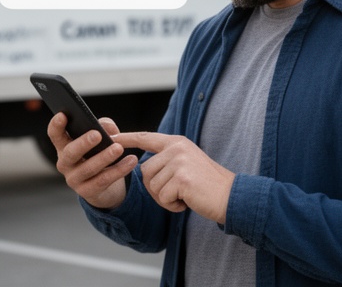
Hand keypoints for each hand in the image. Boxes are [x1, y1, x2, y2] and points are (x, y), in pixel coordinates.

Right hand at [47, 113, 137, 209]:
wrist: (104, 186)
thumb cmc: (98, 154)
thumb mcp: (100, 139)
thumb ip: (103, 127)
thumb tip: (106, 127)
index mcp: (64, 146)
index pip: (55, 135)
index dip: (56, 125)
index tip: (63, 115)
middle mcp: (65, 163)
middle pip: (70, 153)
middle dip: (83, 143)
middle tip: (97, 135)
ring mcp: (74, 179)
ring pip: (88, 168)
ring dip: (104, 157)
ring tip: (119, 148)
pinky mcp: (87, 192)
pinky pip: (103, 180)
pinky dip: (118, 170)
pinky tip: (130, 161)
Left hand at [112, 132, 233, 223]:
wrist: (230, 196)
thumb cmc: (207, 185)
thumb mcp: (187, 164)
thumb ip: (168, 161)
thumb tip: (143, 169)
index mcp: (177, 142)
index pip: (146, 137)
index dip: (127, 138)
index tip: (111, 136)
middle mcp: (177, 148)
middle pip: (145, 171)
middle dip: (156, 188)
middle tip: (178, 192)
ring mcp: (179, 161)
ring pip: (152, 186)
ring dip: (165, 198)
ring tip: (185, 195)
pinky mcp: (181, 178)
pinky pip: (163, 197)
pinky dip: (173, 205)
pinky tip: (188, 200)